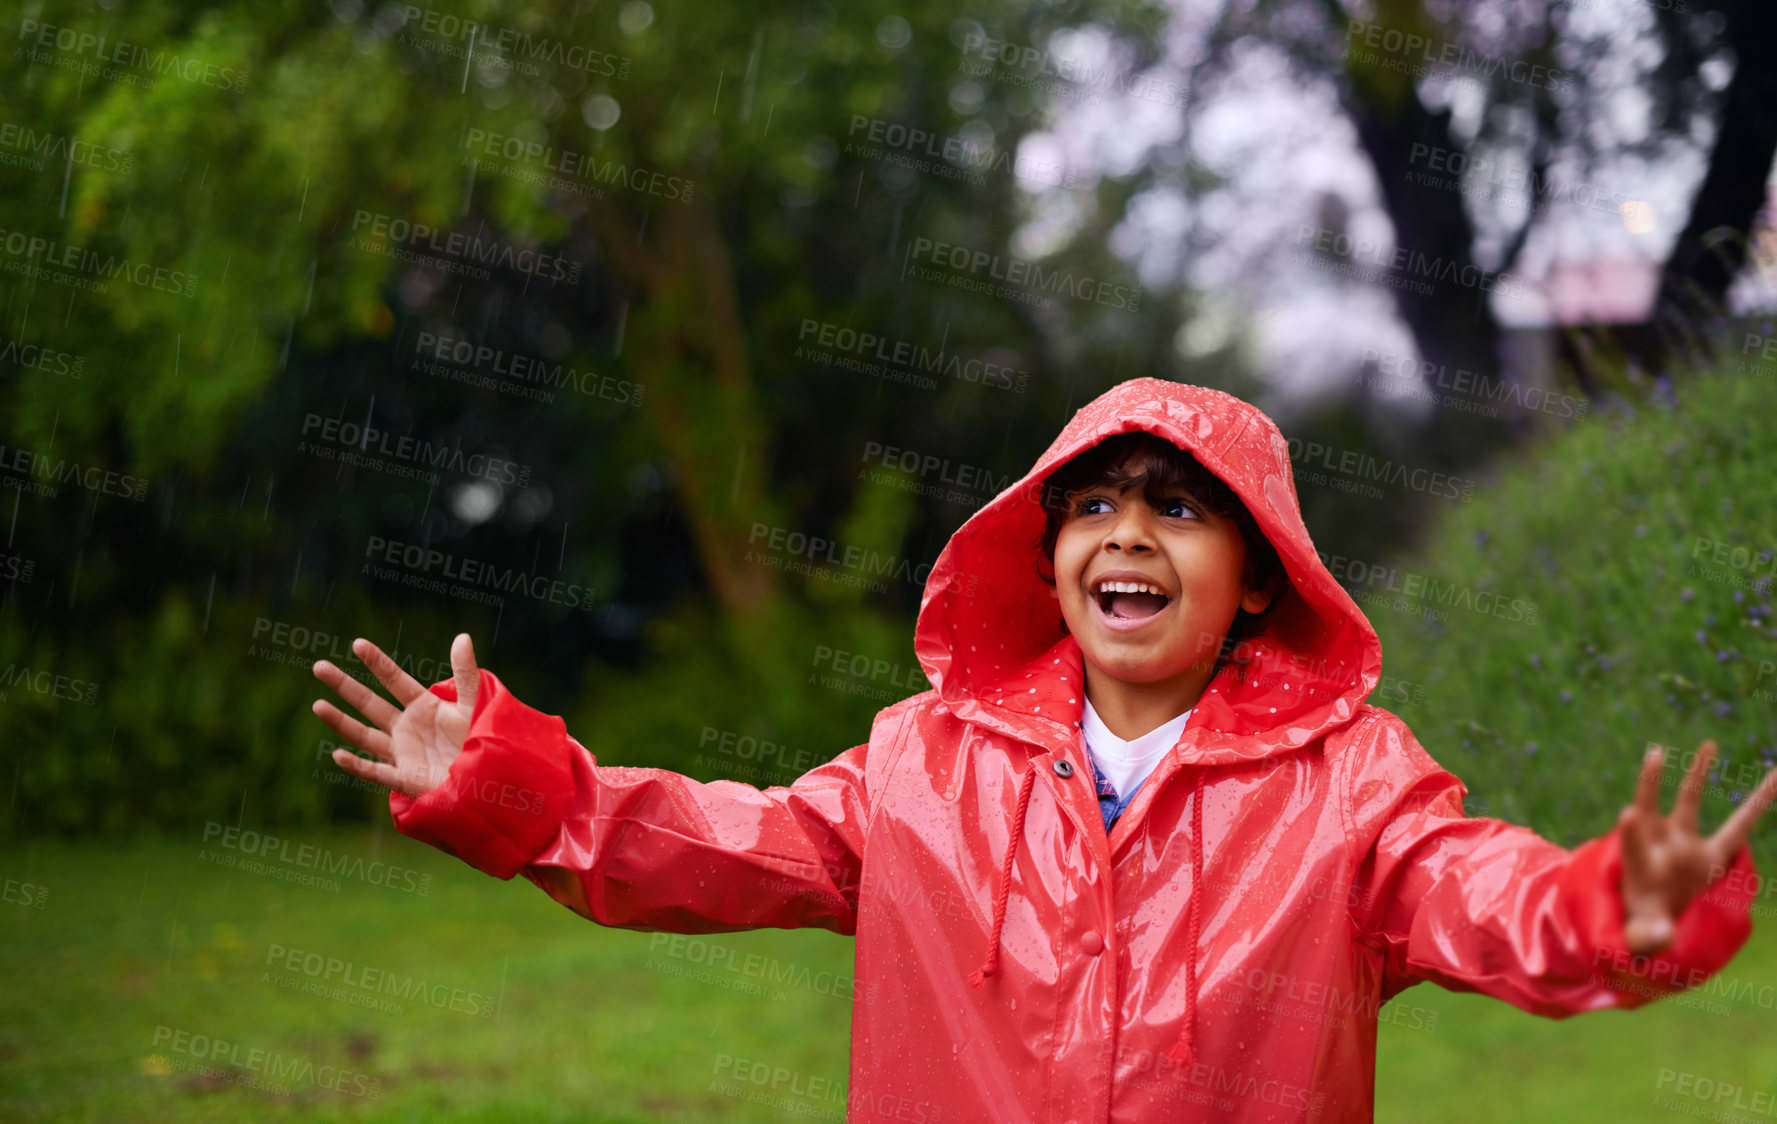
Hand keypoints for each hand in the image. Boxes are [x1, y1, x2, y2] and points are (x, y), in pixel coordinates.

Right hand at [310, 633, 480, 797]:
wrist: (492, 777)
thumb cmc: (485, 739)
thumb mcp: (474, 703)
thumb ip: (466, 673)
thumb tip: (462, 637)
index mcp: (424, 706)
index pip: (395, 680)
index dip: (377, 662)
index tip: (358, 643)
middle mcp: (408, 727)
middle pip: (369, 703)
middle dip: (344, 686)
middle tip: (319, 666)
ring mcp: (403, 752)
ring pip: (364, 736)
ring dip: (341, 722)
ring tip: (317, 705)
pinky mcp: (405, 777)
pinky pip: (376, 772)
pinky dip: (357, 766)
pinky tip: (337, 755)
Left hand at [1618, 739, 1776, 953]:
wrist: (1658, 922)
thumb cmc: (1643, 928)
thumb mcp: (1641, 939)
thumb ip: (1647, 938)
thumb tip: (1662, 937)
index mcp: (1638, 868)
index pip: (1630, 845)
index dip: (1630, 831)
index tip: (1626, 812)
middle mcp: (1659, 848)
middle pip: (1650, 809)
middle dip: (1650, 783)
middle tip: (1653, 753)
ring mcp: (1684, 844)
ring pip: (1688, 803)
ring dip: (1697, 773)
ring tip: (1708, 744)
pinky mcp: (1710, 853)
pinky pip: (1740, 825)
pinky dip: (1758, 803)